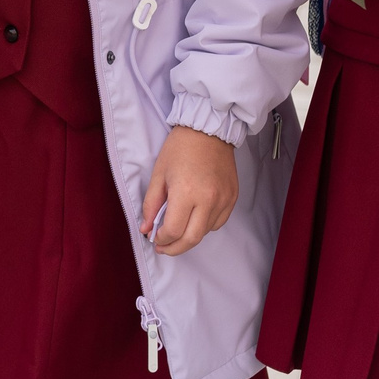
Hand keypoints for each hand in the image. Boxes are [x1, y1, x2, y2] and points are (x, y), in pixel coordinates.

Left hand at [140, 126, 237, 256]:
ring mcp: (223, 200)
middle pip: (191, 239)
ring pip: (205, 233)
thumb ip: (151, 204)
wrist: (208, 130)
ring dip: (189, 237)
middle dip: (174, 248)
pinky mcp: (232, 198)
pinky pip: (218, 223)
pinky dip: (204, 226)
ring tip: (177, 231)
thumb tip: (146, 229)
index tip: (154, 238)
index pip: (173, 230)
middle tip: (163, 247)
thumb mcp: (158, 174)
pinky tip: (194, 219)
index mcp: (186, 192)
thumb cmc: (180, 148)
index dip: (161, 239)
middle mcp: (208, 200)